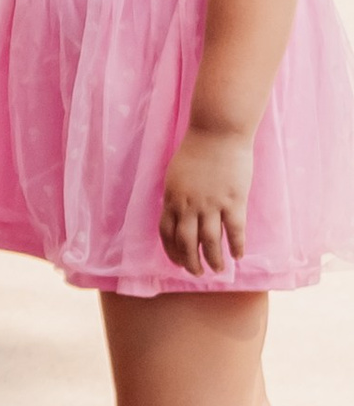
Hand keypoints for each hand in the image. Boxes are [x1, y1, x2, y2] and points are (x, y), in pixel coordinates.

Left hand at [159, 122, 252, 276]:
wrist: (218, 131)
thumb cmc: (197, 149)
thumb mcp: (176, 173)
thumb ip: (176, 195)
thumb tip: (178, 213)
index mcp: (172, 198)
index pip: (166, 233)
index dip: (172, 251)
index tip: (178, 262)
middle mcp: (189, 205)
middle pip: (186, 242)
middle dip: (190, 262)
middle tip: (197, 273)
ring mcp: (211, 204)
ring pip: (210, 241)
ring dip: (213, 260)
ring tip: (218, 270)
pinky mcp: (233, 200)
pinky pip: (235, 230)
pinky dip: (237, 246)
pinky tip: (239, 256)